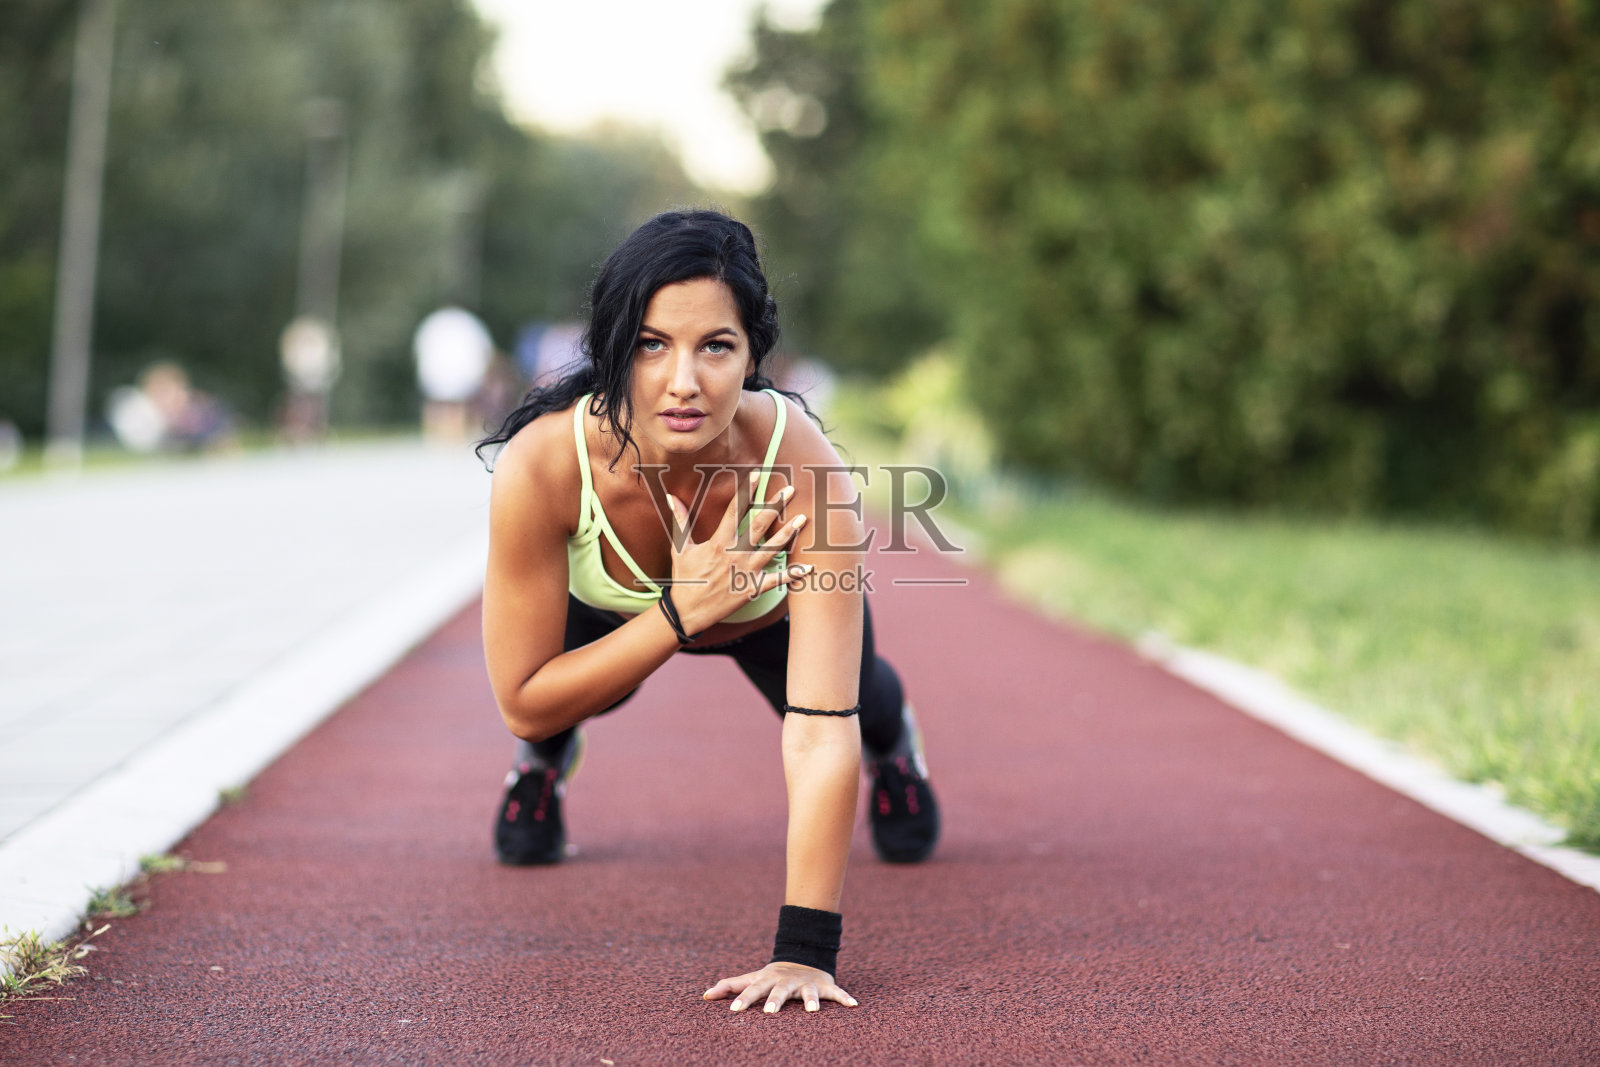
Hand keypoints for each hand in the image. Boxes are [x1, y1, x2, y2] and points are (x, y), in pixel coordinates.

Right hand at [666, 473, 810, 632]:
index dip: (747, 492)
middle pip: (760, 525)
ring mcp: (746, 572)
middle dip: (775, 506)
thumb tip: (671, 496)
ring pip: (773, 549)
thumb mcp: (681, 548)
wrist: (688, 611)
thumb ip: (680, 520)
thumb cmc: (685, 577)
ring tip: (803, 518)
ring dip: (789, 534)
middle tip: (790, 490)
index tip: (758, 475)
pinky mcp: (753, 589)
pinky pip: (777, 580)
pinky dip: (793, 574)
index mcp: (718, 543)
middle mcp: (735, 555)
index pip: (735, 511)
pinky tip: (809, 567)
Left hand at [702, 961, 857, 1013]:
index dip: (743, 1000)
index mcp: (768, 980)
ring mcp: (807, 983)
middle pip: (780, 991)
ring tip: (812, 1011)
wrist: (804, 958)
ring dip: (811, 1000)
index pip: (753, 990)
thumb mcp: (753, 978)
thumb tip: (704, 995)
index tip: (733, 1011)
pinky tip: (853, 1005)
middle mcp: (787, 981)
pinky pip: (837, 993)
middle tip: (770, 1012)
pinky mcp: (825, 986)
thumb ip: (730, 987)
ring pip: (809, 993)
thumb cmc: (773, 977)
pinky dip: (845, 998)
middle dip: (776, 1001)